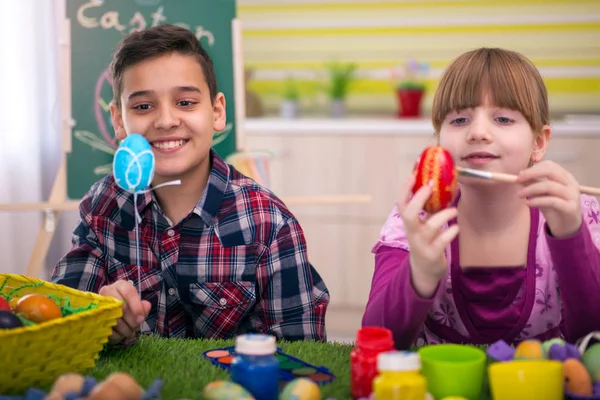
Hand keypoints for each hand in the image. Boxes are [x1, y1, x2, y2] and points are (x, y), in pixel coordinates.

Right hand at [99, 280, 151, 344]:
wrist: (110, 312)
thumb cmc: (127, 308)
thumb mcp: (137, 306)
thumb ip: (143, 307)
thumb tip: (146, 306)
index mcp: (121, 285)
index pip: (129, 293)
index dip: (136, 307)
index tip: (141, 319)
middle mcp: (108, 291)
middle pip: (121, 306)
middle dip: (132, 320)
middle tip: (136, 327)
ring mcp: (98, 303)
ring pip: (114, 319)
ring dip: (125, 330)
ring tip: (130, 333)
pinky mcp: (93, 317)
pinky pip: (106, 328)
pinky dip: (116, 335)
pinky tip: (121, 335)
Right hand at [397, 174, 459, 296]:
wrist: (424, 269)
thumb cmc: (425, 240)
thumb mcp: (421, 224)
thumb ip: (427, 208)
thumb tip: (438, 183)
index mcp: (409, 222)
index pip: (401, 203)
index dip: (405, 189)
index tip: (413, 175)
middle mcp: (412, 232)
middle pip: (409, 214)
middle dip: (419, 199)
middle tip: (430, 186)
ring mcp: (422, 243)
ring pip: (430, 228)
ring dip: (443, 216)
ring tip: (454, 211)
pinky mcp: (433, 254)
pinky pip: (442, 241)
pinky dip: (450, 232)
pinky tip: (456, 228)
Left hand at [517, 160, 581, 237]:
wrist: (567, 226)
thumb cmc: (554, 207)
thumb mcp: (542, 194)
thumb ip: (534, 185)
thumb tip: (519, 177)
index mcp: (565, 177)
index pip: (550, 166)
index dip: (534, 168)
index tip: (520, 174)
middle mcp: (571, 183)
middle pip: (551, 171)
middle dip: (532, 174)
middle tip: (517, 180)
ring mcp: (573, 195)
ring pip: (550, 186)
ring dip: (531, 189)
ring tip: (519, 194)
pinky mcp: (571, 208)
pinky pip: (552, 201)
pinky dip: (537, 201)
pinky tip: (528, 203)